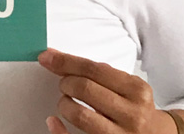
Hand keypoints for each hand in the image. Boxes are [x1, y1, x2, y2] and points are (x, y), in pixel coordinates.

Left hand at [38, 48, 173, 133]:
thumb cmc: (136, 109)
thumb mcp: (130, 87)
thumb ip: (102, 73)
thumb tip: (60, 59)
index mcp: (136, 90)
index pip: (93, 69)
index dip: (66, 62)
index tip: (47, 58)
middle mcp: (132, 114)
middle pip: (85, 89)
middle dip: (66, 82)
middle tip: (63, 83)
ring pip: (81, 115)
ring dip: (64, 103)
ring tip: (66, 101)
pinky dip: (59, 131)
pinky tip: (53, 122)